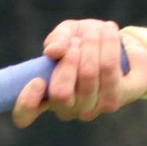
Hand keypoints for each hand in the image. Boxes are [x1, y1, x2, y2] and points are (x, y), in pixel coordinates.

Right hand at [10, 18, 146, 125]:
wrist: (121, 47)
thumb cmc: (85, 43)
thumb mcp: (67, 34)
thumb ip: (57, 40)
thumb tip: (54, 51)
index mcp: (44, 96)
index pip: (24, 114)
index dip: (27, 102)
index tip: (37, 80)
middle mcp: (65, 110)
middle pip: (61, 92)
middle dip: (69, 57)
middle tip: (77, 40)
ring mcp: (89, 110)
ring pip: (88, 75)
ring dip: (91, 44)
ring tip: (96, 30)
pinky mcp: (112, 102)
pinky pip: (109, 70)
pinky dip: (108, 44)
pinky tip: (109, 33)